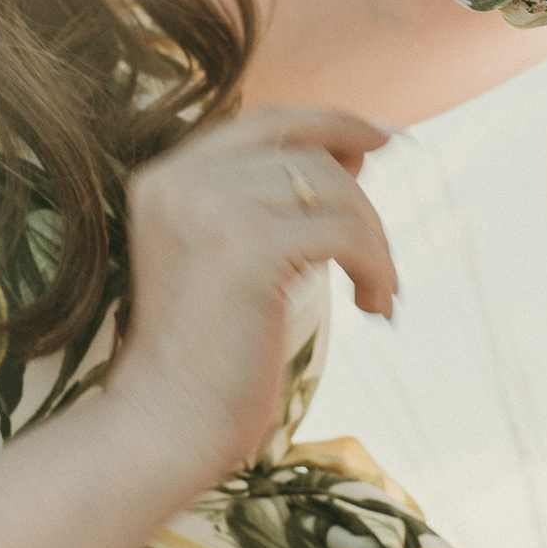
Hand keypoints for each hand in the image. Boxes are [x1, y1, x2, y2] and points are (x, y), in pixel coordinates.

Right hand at [103, 105, 395, 485]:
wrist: (164, 426)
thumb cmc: (207, 356)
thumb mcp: (237, 257)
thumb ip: (279, 198)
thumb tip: (356, 150)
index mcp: (167, 178)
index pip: (268, 121)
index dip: (332, 122)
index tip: (382, 138)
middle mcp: (182, 180)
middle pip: (309, 152)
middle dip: (360, 196)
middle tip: (380, 253)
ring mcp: (211, 208)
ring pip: (335, 189)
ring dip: (374, 241)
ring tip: (377, 291)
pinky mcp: (247, 246)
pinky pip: (346, 233)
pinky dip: (377, 267)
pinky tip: (375, 306)